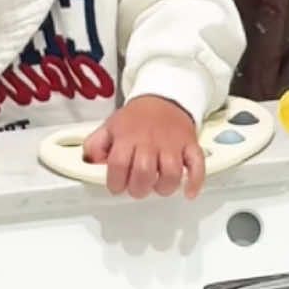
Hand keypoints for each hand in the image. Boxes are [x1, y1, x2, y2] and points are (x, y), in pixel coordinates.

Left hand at [82, 96, 204, 199]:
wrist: (163, 97)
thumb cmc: (136, 118)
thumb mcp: (110, 126)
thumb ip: (95, 145)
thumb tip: (90, 164)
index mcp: (127, 136)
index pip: (117, 165)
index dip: (115, 182)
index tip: (117, 185)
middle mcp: (149, 141)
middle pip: (144, 172)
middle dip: (139, 188)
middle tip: (137, 187)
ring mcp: (172, 143)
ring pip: (171, 173)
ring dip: (164, 187)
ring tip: (158, 185)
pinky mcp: (190, 145)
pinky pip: (197, 165)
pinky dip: (195, 181)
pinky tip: (188, 192)